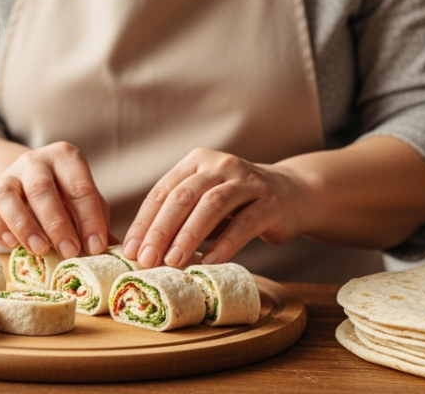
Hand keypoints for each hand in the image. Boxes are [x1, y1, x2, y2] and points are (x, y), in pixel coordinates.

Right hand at [0, 141, 110, 259]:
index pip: (80, 188)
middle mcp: (35, 161)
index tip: (96, 247)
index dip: (90, 219)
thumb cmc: (61, 197)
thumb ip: (96, 222)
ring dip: (25, 226)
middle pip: (42, 190)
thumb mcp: (82, 202)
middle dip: (57, 224)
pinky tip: (12, 245)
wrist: (21, 185)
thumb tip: (117, 250)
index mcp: (66, 158)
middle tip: (70, 252)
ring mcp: (8, 175)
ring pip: (9, 197)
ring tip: (41, 251)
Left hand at [122, 149, 309, 268]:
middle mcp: (220, 165)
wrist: (293, 194)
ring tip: (172, 262)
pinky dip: (224, 244)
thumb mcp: (206, 199)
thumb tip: (142, 249)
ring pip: (211, 206)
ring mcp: (247, 181)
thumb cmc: (239, 203)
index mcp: (197, 161)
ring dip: (188, 236)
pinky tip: (209, 262)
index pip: (163, 190)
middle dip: (161, 230)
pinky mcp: (270, 202)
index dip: (145, 221)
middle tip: (146, 259)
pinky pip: (244, 223)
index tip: (131, 250)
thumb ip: (180, 215)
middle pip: (183, 196)